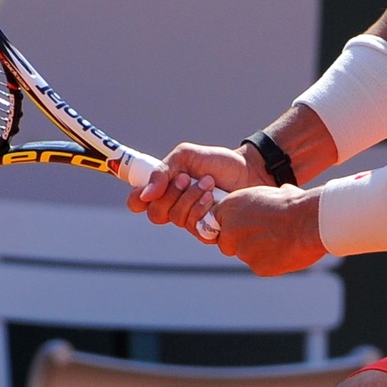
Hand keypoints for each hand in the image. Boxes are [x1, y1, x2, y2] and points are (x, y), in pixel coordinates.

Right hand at [128, 142, 255, 230]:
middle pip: (155, 214)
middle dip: (171, 194)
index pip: (138, 203)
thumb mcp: (186, 156)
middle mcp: (174, 208)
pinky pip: (194, 227)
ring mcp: (191, 221)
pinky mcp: (208, 231)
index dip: (136, 200)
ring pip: (176, 218)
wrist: (250, 170)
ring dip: (192, 197)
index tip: (148, 190)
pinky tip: (215, 197)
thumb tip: (146, 194)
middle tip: (187, 178)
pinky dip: (203, 208)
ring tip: (209, 183)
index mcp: (165, 190)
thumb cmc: (218, 163)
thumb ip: (163, 170)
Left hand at [204, 185, 327, 276]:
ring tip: (283, 240)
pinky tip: (287, 250)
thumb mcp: (274, 192)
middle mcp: (230, 231)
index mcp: (230, 207)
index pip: (217, 221)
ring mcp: (243, 252)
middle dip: (241, 242)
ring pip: (246, 255)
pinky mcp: (257, 267)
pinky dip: (272, 261)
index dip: (231, 225)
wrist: (310, 222)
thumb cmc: (296, 204)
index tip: (243, 226)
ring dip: (260, 251)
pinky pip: (262, 266)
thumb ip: (265, 200)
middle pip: (227, 243)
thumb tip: (282, 192)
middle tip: (263, 235)